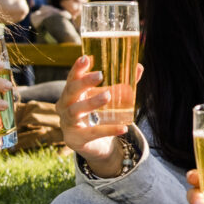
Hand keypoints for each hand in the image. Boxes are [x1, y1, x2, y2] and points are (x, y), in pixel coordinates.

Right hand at [55, 55, 139, 175]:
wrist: (92, 145)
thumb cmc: (96, 115)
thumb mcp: (106, 98)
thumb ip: (121, 84)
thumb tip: (139, 67)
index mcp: (71, 93)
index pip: (72, 78)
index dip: (77, 68)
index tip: (86, 58)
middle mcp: (64, 106)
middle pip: (70, 91)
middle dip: (84, 82)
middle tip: (100, 74)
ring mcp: (67, 123)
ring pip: (76, 110)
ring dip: (91, 102)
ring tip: (108, 95)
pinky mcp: (75, 139)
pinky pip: (92, 133)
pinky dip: (108, 129)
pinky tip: (123, 128)